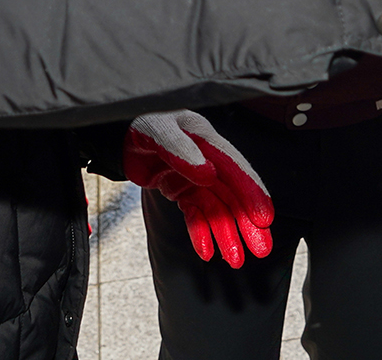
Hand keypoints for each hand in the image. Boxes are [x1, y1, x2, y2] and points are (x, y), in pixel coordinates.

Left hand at [123, 110, 273, 268]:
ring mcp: (194, 176)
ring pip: (216, 209)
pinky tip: (206, 251)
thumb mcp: (158, 130)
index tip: (263, 219)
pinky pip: (195, 214)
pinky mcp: (180, 189)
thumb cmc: (141, 121)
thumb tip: (208, 174)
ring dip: (227, 234)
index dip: (252, 194)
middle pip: (232, 194)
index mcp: (206, 139)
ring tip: (236, 260)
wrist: (117, 131)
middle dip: (247, 223)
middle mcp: (206, 159)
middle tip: (260, 249)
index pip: (236, 169)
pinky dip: (201, 232)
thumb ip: (181, 149)